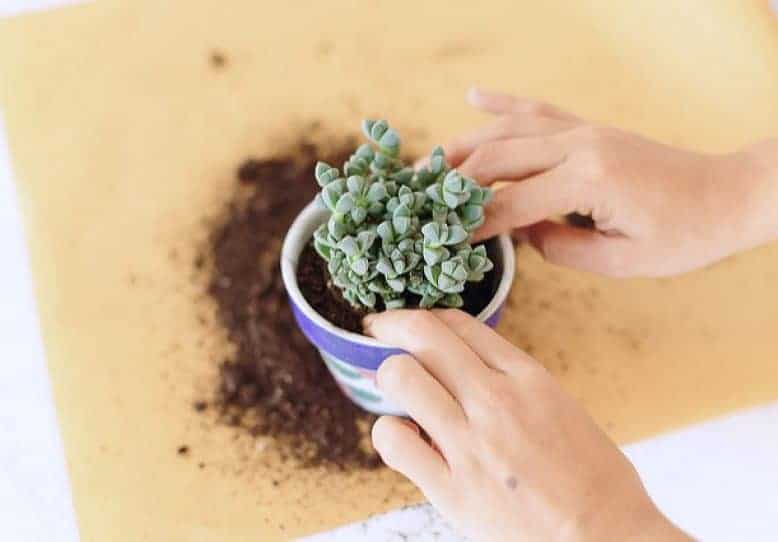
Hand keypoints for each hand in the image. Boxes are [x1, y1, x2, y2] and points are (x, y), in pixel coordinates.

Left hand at [365, 309, 689, 541]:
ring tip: (394, 390)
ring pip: (401, 377)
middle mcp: (496, 401)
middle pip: (422, 335)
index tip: (409, 322)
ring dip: (388, 375)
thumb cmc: (594, 478)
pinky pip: (394, 441)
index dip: (425, 316)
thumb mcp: (560, 407)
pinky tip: (404, 440)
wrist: (606, 537)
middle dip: (388, 325)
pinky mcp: (452, 489)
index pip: (460, 324)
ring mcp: (470, 444)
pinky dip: (389, 434)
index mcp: (528, 378)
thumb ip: (512, 384)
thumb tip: (464, 370)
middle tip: (375, 330)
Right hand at [438, 89, 777, 276]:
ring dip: (465, 144)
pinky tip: (473, 96)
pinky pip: (537, 109)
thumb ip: (560, 248)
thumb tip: (519, 232)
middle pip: (497, 157)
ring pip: (508, 129)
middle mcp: (579, 145)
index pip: (510, 204)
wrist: (724, 197)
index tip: (441, 240)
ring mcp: (583, 130)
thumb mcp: (620, 262)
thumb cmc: (681, 237)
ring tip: (431, 161)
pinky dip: (502, 103)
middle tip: (420, 197)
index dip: (472, 225)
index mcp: (587, 182)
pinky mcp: (589, 127)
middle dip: (454, 180)